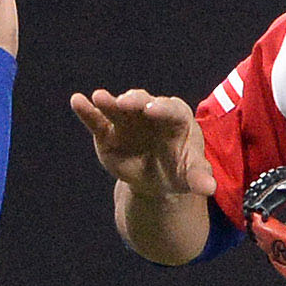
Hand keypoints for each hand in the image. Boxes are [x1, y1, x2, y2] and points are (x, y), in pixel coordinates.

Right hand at [68, 88, 208, 201]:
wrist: (157, 178)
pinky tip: (77, 101)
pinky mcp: (108, 131)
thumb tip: (209, 188)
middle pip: (142, 102)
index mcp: (176, 117)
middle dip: (134, 101)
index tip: (152, 109)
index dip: (161, 108)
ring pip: (118, 107)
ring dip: (108, 102)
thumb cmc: (180, 169)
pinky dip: (87, 110)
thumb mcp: (191, 175)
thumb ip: (199, 177)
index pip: (170, 109)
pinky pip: (97, 119)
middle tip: (125, 102)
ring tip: (99, 97)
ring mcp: (127, 119)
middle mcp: (150, 111)